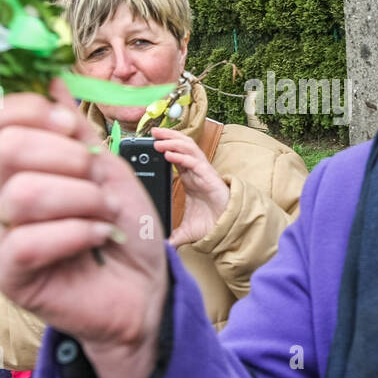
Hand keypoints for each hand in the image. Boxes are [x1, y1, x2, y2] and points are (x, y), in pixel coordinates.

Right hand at [0, 78, 167, 377]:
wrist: (147, 289)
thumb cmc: (126, 231)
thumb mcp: (110, 170)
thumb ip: (78, 130)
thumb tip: (53, 80)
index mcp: (27, 165)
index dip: (30, 110)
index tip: (71, 124)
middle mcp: (8, 196)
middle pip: (7, 149)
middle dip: (67, 157)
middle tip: (97, 180)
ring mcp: (6, 236)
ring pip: (23, 194)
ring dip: (81, 199)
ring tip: (104, 214)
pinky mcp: (12, 275)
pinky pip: (27, 242)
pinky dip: (76, 233)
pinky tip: (97, 239)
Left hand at [151, 126, 229, 246]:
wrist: (227, 230)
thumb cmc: (210, 224)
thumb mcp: (185, 230)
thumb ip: (172, 236)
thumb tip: (160, 247)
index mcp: (189, 178)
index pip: (176, 155)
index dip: (165, 146)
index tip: (151, 141)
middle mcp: (196, 172)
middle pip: (182, 146)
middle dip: (168, 136)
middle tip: (152, 130)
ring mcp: (203, 172)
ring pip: (188, 149)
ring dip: (172, 142)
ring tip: (157, 140)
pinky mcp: (209, 177)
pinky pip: (194, 162)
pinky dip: (181, 157)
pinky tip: (169, 155)